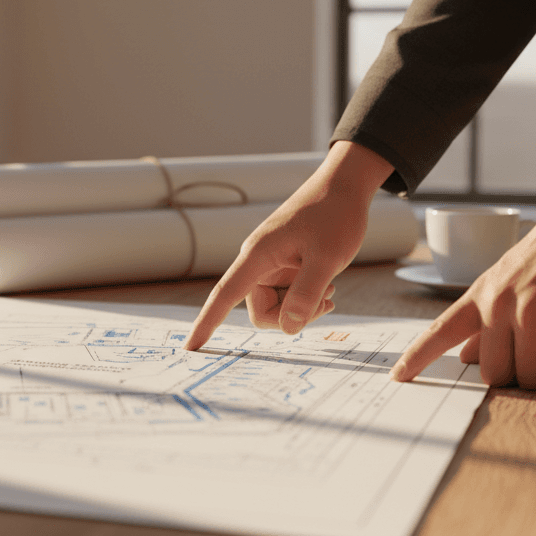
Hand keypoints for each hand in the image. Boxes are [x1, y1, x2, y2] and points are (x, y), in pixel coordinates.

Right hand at [186, 141, 393, 349]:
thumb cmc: (335, 216)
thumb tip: (288, 328)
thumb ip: (307, 294)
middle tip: (325, 301)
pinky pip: (287, 297)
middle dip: (290, 316)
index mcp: (257, 256)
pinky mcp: (284, 267)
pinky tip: (327, 285)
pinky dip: (306, 298)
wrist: (345, 187)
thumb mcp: (327, 258)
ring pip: (277, 307)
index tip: (190, 348)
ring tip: (329, 287)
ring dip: (303, 306)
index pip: (223, 295)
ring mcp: (271, 265)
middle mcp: (258, 262)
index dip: (206, 323)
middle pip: (261, 310)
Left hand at [391, 184, 535, 388]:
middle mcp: (498, 305)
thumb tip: (465, 356)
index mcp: (480, 294)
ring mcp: (530, 313)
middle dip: (518, 379)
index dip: (417, 357)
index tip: (397, 377)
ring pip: (529, 377)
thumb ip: (486, 318)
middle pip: (493, 374)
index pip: (439, 331)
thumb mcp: (507, 279)